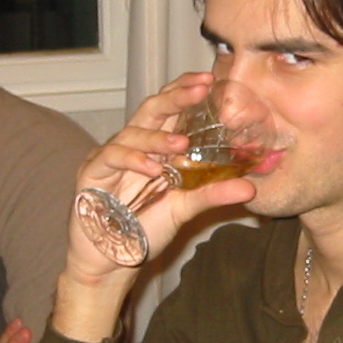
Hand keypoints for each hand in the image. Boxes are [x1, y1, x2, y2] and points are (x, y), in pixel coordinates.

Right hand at [67, 72, 258, 280]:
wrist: (111, 261)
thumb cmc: (144, 227)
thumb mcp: (185, 208)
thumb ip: (213, 194)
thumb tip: (249, 187)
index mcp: (155, 146)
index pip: (170, 108)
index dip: (185, 90)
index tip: (209, 80)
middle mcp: (133, 145)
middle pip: (152, 109)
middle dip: (176, 97)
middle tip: (200, 89)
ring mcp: (111, 157)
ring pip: (133, 132)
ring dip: (158, 138)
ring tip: (181, 144)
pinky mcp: (92, 173)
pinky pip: (112, 157)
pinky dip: (133, 160)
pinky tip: (152, 169)